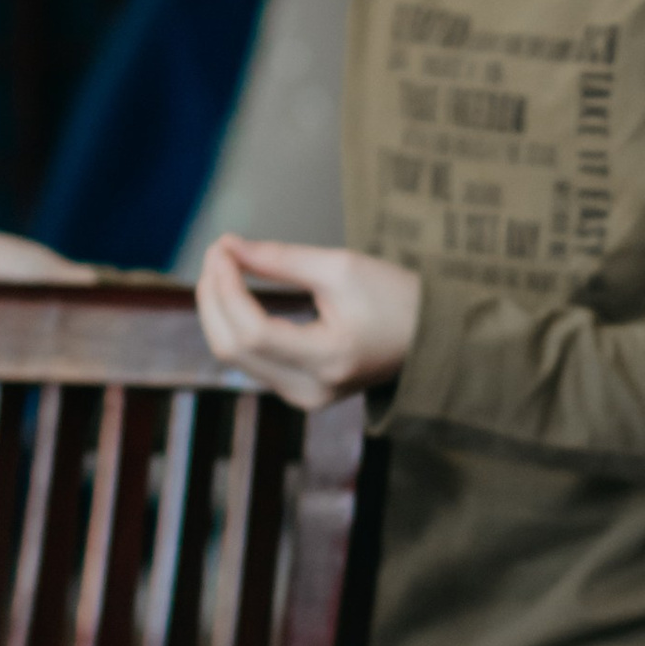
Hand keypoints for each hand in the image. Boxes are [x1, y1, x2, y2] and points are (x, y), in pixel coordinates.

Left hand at [193, 236, 418, 412]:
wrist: (430, 338)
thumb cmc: (395, 298)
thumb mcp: (340, 268)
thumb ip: (279, 260)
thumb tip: (227, 248)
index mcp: (329, 359)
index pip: (253, 330)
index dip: (226, 288)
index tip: (221, 249)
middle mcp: (311, 390)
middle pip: (233, 349)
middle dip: (213, 298)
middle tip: (217, 254)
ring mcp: (304, 398)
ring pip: (235, 357)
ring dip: (219, 311)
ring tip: (223, 268)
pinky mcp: (300, 393)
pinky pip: (251, 361)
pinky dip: (236, 326)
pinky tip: (236, 295)